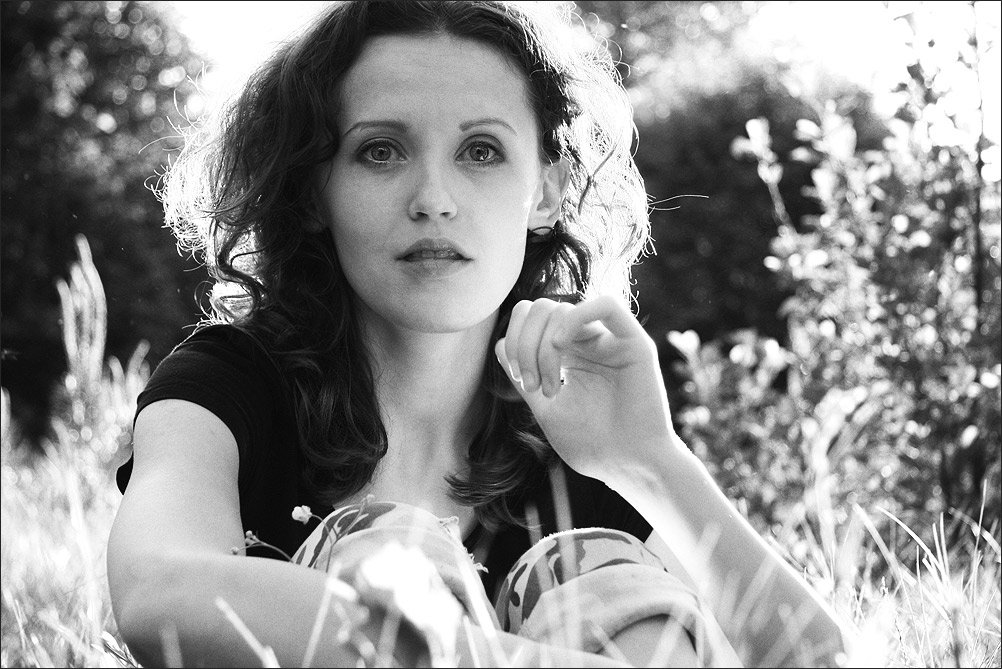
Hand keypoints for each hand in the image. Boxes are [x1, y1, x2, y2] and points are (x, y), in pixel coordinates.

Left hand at [496, 295, 675, 485]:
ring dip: (542, 347)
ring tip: (549, 387)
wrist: (629, 467)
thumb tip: (500, 345)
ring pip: (563, 309)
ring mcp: (611, 340)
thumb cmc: (592, 445)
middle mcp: (588, 342)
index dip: (515, 339)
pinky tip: (562, 345)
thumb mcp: (546, 409)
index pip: (532, 318)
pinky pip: (608, 305)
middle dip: (524, 345)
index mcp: (569, 354)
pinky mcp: (634, 344)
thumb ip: (524, 378)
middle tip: (532, 386)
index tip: (521, 381)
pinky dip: (576, 317)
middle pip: (542, 309)